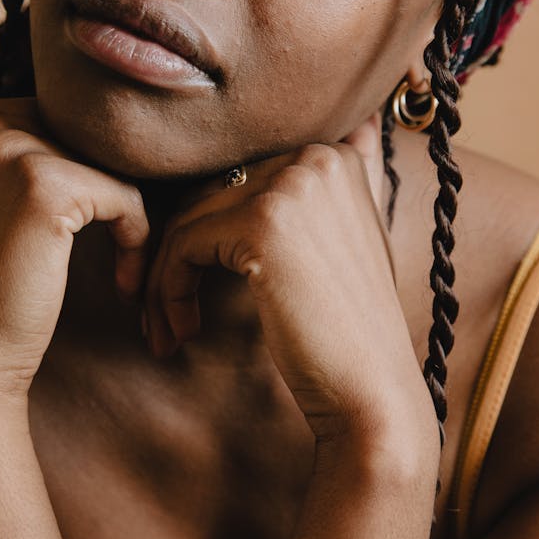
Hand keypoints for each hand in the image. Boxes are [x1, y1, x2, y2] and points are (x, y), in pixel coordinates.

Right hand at [0, 99, 148, 409]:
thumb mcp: (2, 193)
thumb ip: (41, 144)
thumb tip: (115, 116)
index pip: (66, 119)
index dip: (90, 173)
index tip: (86, 228)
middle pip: (92, 138)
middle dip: (112, 192)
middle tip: (118, 247)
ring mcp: (7, 148)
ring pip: (113, 164)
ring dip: (127, 218)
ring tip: (120, 266)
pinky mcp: (42, 184)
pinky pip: (126, 195)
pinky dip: (135, 238)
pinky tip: (122, 281)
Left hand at [145, 115, 435, 451]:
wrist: (372, 391)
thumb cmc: (349, 330)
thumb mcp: (345, 243)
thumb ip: (320, 196)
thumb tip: (327, 146)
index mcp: (334, 156)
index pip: (239, 180)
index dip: (212, 234)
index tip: (198, 284)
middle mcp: (317, 157)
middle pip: (209, 196)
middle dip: (180, 257)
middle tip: (168, 313)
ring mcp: (291, 186)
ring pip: (189, 220)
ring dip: (166, 279)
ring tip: (167, 328)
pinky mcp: (262, 223)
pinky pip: (183, 244)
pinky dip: (170, 290)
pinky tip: (183, 329)